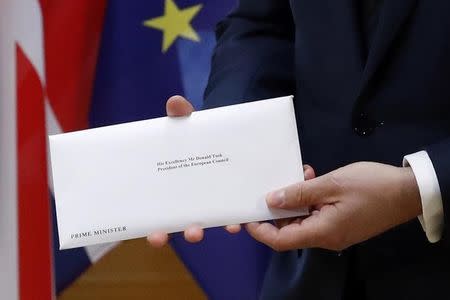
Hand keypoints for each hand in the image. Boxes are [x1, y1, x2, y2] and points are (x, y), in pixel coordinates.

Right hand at [147, 95, 240, 246]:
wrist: (224, 140)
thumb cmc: (198, 138)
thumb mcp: (189, 128)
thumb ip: (181, 117)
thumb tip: (175, 102)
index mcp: (174, 190)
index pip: (160, 216)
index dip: (157, 231)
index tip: (154, 235)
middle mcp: (190, 204)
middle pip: (179, 227)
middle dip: (174, 234)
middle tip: (172, 235)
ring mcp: (209, 206)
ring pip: (203, 226)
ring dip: (199, 231)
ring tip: (198, 230)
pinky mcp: (230, 204)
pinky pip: (228, 220)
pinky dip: (230, 223)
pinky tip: (233, 224)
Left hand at [246, 162, 421, 251]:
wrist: (408, 192)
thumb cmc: (371, 186)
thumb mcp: (331, 184)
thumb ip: (298, 193)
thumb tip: (271, 201)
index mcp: (322, 232)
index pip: (280, 240)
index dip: (260, 229)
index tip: (247, 213)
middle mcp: (325, 237)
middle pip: (289, 228)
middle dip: (279, 206)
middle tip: (280, 181)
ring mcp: (334, 231)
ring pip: (302, 219)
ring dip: (296, 198)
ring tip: (302, 175)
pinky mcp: (340, 223)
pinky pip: (316, 214)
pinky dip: (310, 199)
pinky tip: (312, 179)